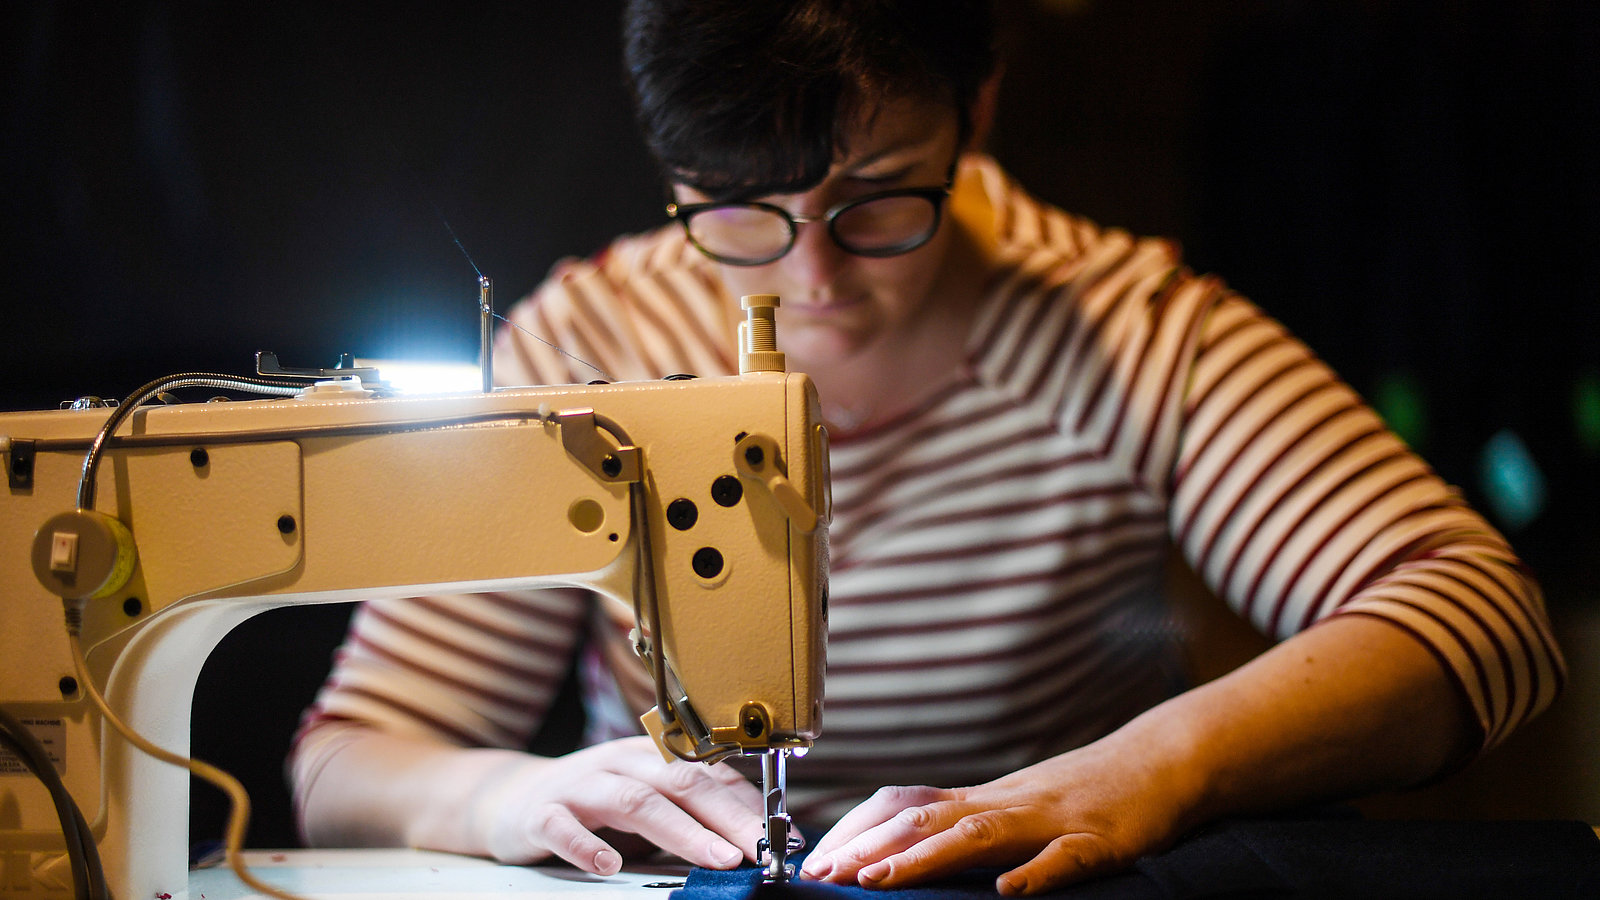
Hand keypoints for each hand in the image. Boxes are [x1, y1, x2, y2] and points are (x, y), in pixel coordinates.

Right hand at [478, 736, 767, 874]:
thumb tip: (751, 830)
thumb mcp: (644, 797)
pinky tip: (609, 865)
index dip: (746, 804)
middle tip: (760, 848)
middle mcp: (620, 763)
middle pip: (682, 782)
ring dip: (681, 830)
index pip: (708, 774)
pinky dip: (587, 845)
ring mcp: (581, 785)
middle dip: (726, 816)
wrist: (509, 798)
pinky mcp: (542, 813)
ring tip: (715, 857)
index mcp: (650, 756)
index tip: (779, 834)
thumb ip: (689, 809)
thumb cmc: (590, 802)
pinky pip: (564, 827)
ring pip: (636, 801)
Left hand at [799, 739, 1193, 894]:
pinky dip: (1037, 874)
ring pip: (978, 835)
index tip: (813, 858)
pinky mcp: (1101, 841)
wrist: (1162, 761)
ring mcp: (1051, 820)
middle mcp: (1006, 803)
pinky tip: (1010, 890)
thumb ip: (966, 826)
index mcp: (983, 799)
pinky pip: (1066, 858)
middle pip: (925, 818)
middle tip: (819, 874)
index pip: (904, 805)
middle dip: (867, 848)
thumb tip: (902, 848)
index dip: (856, 830)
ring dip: (924, 857)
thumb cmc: (1085, 790)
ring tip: (878, 879)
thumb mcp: (1016, 805)